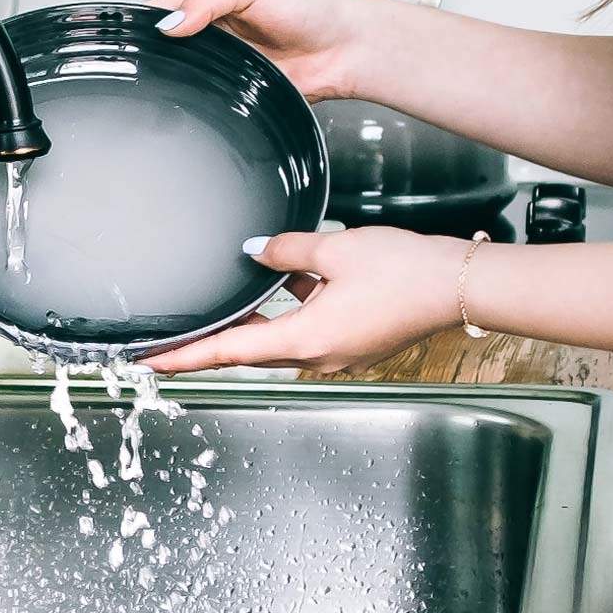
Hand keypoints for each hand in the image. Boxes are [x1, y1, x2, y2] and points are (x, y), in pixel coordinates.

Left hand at [145, 228, 468, 374]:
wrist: (461, 284)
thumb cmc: (407, 271)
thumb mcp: (335, 249)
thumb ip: (287, 250)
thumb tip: (255, 250)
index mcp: (306, 339)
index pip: (229, 351)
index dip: (186, 357)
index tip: (151, 363)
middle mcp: (318, 354)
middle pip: (249, 349)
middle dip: (211, 341)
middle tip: (172, 339)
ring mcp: (337, 352)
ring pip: (279, 337)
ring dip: (254, 321)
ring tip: (226, 302)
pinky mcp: (353, 341)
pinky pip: (307, 327)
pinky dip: (291, 309)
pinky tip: (290, 279)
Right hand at [149, 0, 374, 101]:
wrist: (344, 49)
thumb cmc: (312, 8)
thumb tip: (170, 23)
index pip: (167, 7)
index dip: (147, 18)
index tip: (130, 29)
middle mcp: (216, 32)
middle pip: (169, 43)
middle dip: (156, 50)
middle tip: (144, 56)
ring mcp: (225, 63)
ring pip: (183, 73)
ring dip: (175, 75)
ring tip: (165, 74)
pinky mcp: (235, 90)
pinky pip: (207, 97)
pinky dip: (197, 97)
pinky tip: (191, 94)